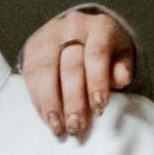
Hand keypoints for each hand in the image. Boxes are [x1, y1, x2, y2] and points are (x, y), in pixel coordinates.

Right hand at [16, 6, 139, 140]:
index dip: (97, 82)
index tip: (99, 108)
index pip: (96, 54)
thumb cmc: (104, 49)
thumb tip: (121, 79)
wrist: (78, 32)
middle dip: (73, 100)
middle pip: (70, 65)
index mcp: (99, 26)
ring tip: (58, 128)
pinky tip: (47, 118)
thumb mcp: (121, 54)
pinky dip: (38, 101)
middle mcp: (71, 26)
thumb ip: (123, 66)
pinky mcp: (31, 49)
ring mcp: (48, 37)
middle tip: (76, 127)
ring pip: (45, 72)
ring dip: (50, 104)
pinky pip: (31, 77)